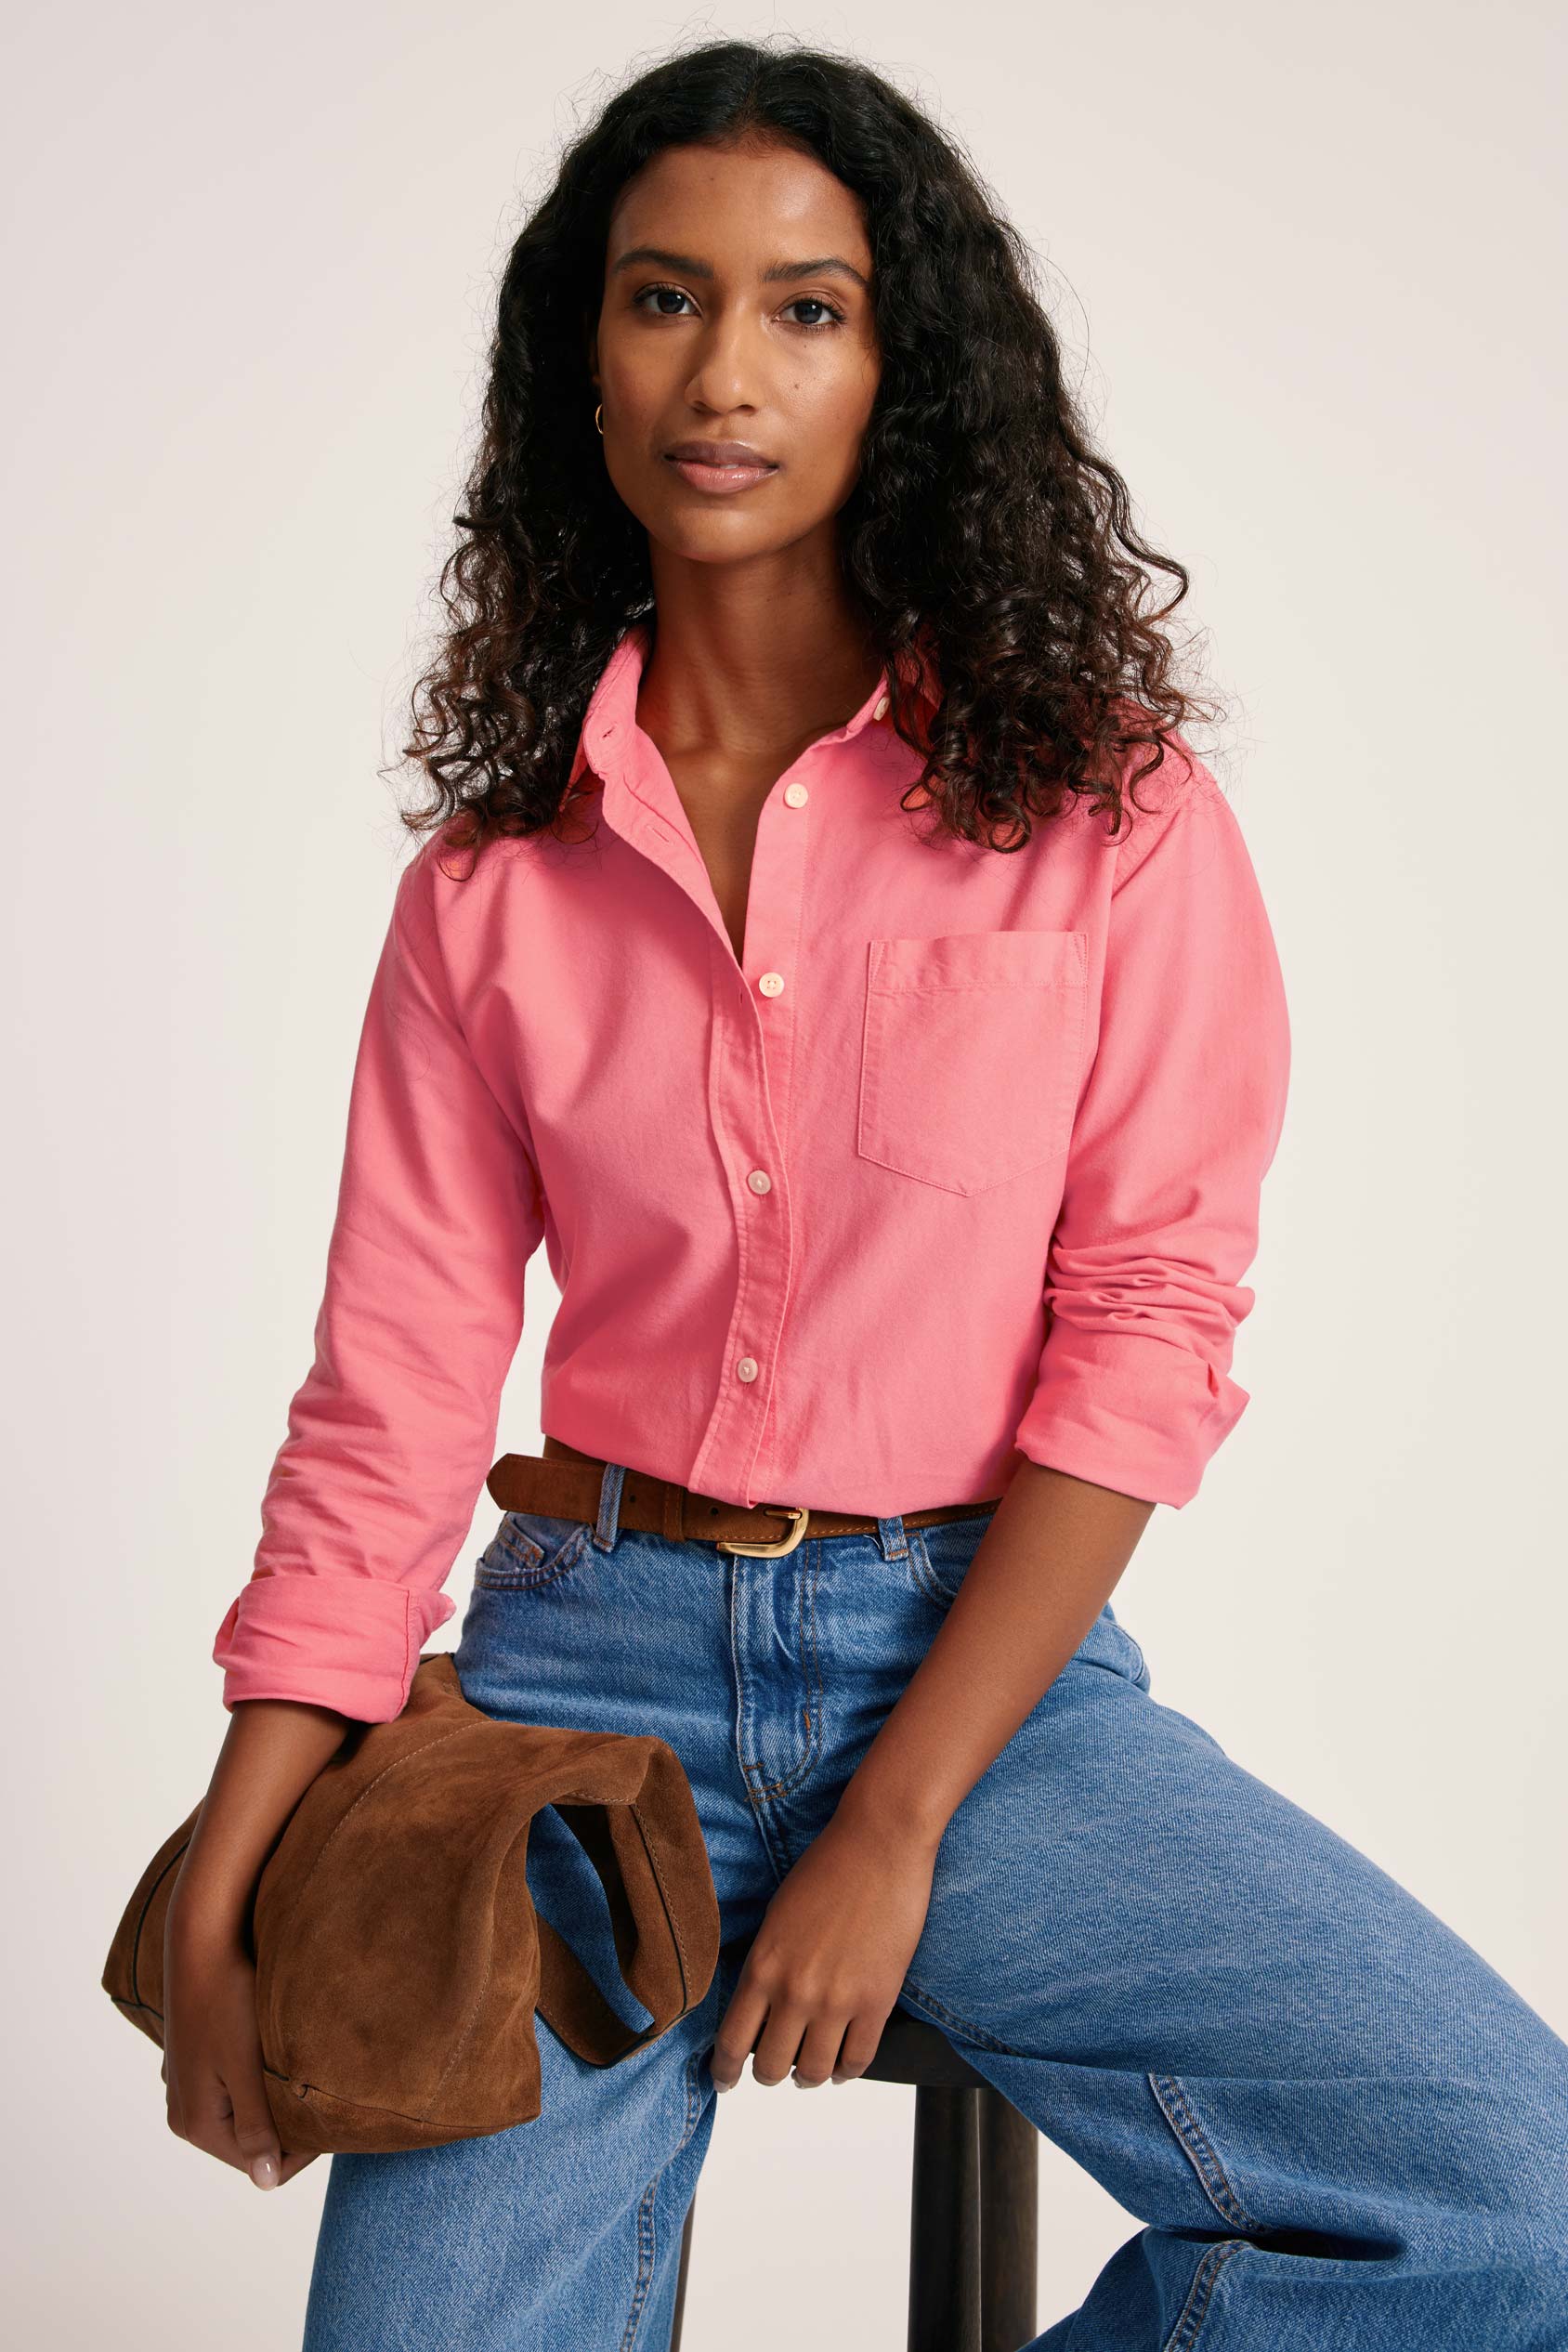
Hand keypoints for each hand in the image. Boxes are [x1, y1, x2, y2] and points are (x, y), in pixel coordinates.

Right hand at [161, 1891, 318, 2189]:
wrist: (201, 1941)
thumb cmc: (227, 2001)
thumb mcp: (246, 2069)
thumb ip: (256, 2127)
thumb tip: (265, 2183)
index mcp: (195, 2124)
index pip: (259, 2165)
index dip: (301, 2150)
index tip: (333, 2120)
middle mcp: (184, 2111)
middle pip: (249, 2142)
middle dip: (287, 2125)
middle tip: (322, 2094)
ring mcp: (185, 2084)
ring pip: (243, 2112)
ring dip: (273, 2101)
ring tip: (301, 2072)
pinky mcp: (194, 2059)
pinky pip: (233, 2086)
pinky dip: (257, 2080)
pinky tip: (272, 2054)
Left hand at [710, 1807, 940, 2090]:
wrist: (879, 1844)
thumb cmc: (827, 1869)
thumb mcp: (776, 1917)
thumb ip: (765, 1965)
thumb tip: (760, 2008)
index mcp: (763, 1966)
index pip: (732, 2042)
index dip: (724, 2072)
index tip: (724, 2081)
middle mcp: (795, 1991)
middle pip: (770, 2067)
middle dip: (768, 2075)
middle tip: (774, 2070)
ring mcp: (837, 2001)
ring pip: (812, 2074)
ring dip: (807, 2078)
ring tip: (809, 2071)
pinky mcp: (877, 2002)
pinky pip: (857, 2061)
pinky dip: (846, 2071)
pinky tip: (841, 2064)